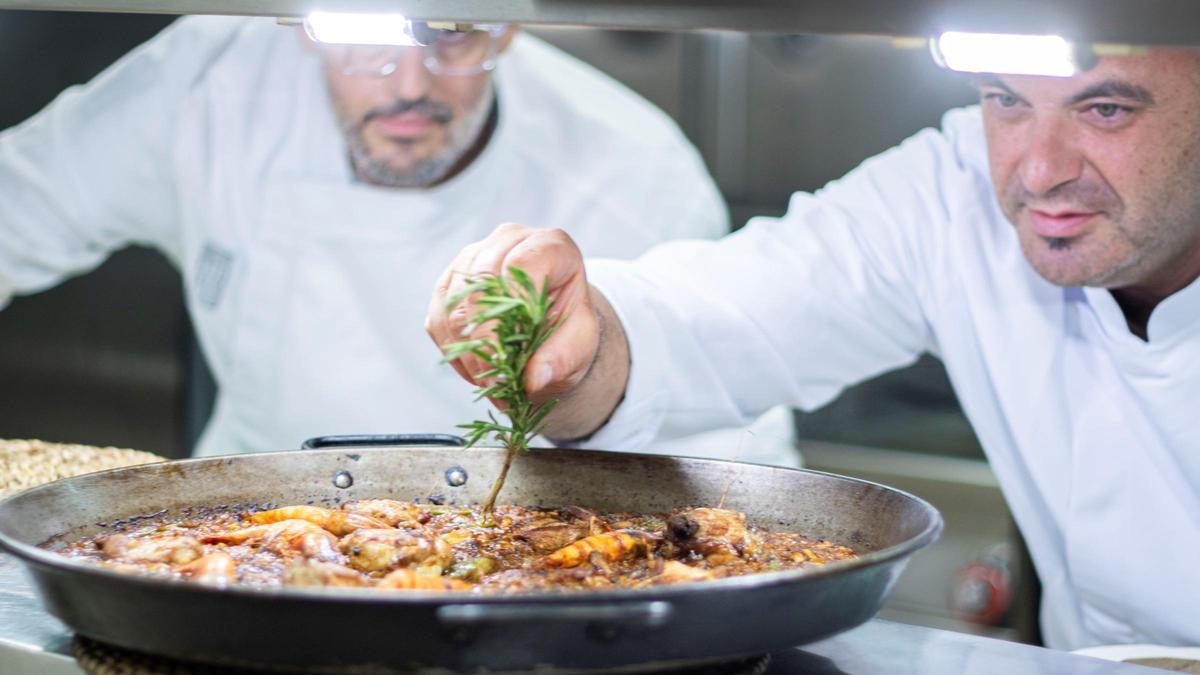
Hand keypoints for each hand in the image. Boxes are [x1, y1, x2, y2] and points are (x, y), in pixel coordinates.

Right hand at [427, 223, 599, 400]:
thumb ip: (562, 358)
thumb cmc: (569, 327)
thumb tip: (533, 379)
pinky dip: (455, 353)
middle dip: (484, 341)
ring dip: (468, 353)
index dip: (509, 311)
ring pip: (453, 307)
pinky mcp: (447, 284)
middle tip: (497, 384)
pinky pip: (438, 321)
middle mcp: (507, 241)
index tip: (507, 356)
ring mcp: (472, 258)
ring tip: (493, 383)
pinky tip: (478, 369)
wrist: (550, 326)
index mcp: (550, 246)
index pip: (521, 265)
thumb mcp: (581, 344)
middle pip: (479, 286)